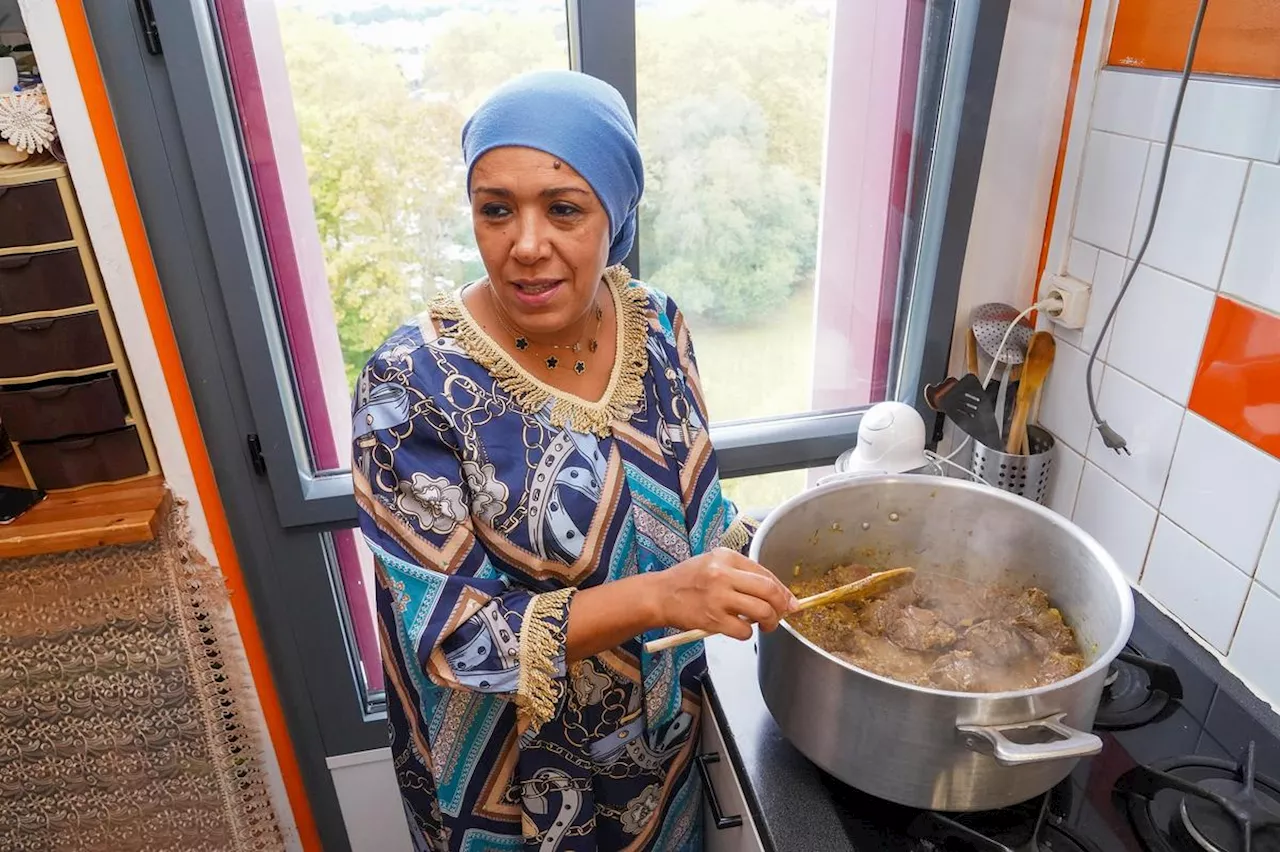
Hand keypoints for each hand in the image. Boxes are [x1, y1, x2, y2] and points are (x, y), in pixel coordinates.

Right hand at [651, 548, 798, 639]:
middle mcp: (723, 574)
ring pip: (761, 611)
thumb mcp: (714, 563)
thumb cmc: (687, 580)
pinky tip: (740, 630)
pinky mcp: (712, 619)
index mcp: (726, 557)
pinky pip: (744, 630)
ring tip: (765, 625)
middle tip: (781, 614)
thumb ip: (741, 574)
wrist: (659, 595)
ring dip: (769, 622)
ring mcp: (718, 597)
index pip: (765, 573)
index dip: (782, 590)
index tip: (790, 601)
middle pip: (768, 590)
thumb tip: (775, 592)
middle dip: (782, 606)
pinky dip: (748, 633)